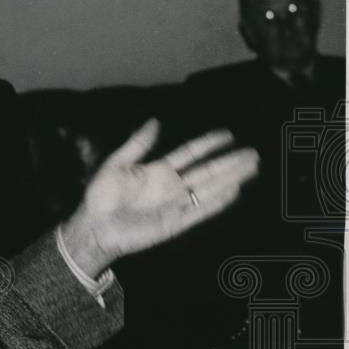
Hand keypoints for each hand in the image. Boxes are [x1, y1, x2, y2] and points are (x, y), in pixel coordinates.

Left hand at [61, 119, 259, 276]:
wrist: (96, 226)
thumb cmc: (103, 197)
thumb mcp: (117, 164)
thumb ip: (138, 144)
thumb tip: (154, 121)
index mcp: (159, 171)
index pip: (190, 154)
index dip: (208, 144)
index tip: (228, 134)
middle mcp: (172, 186)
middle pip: (207, 171)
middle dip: (230, 162)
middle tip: (253, 153)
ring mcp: (176, 204)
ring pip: (210, 188)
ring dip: (231, 178)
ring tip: (252, 167)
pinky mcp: (176, 222)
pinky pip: (201, 210)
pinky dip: (217, 201)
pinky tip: (234, 190)